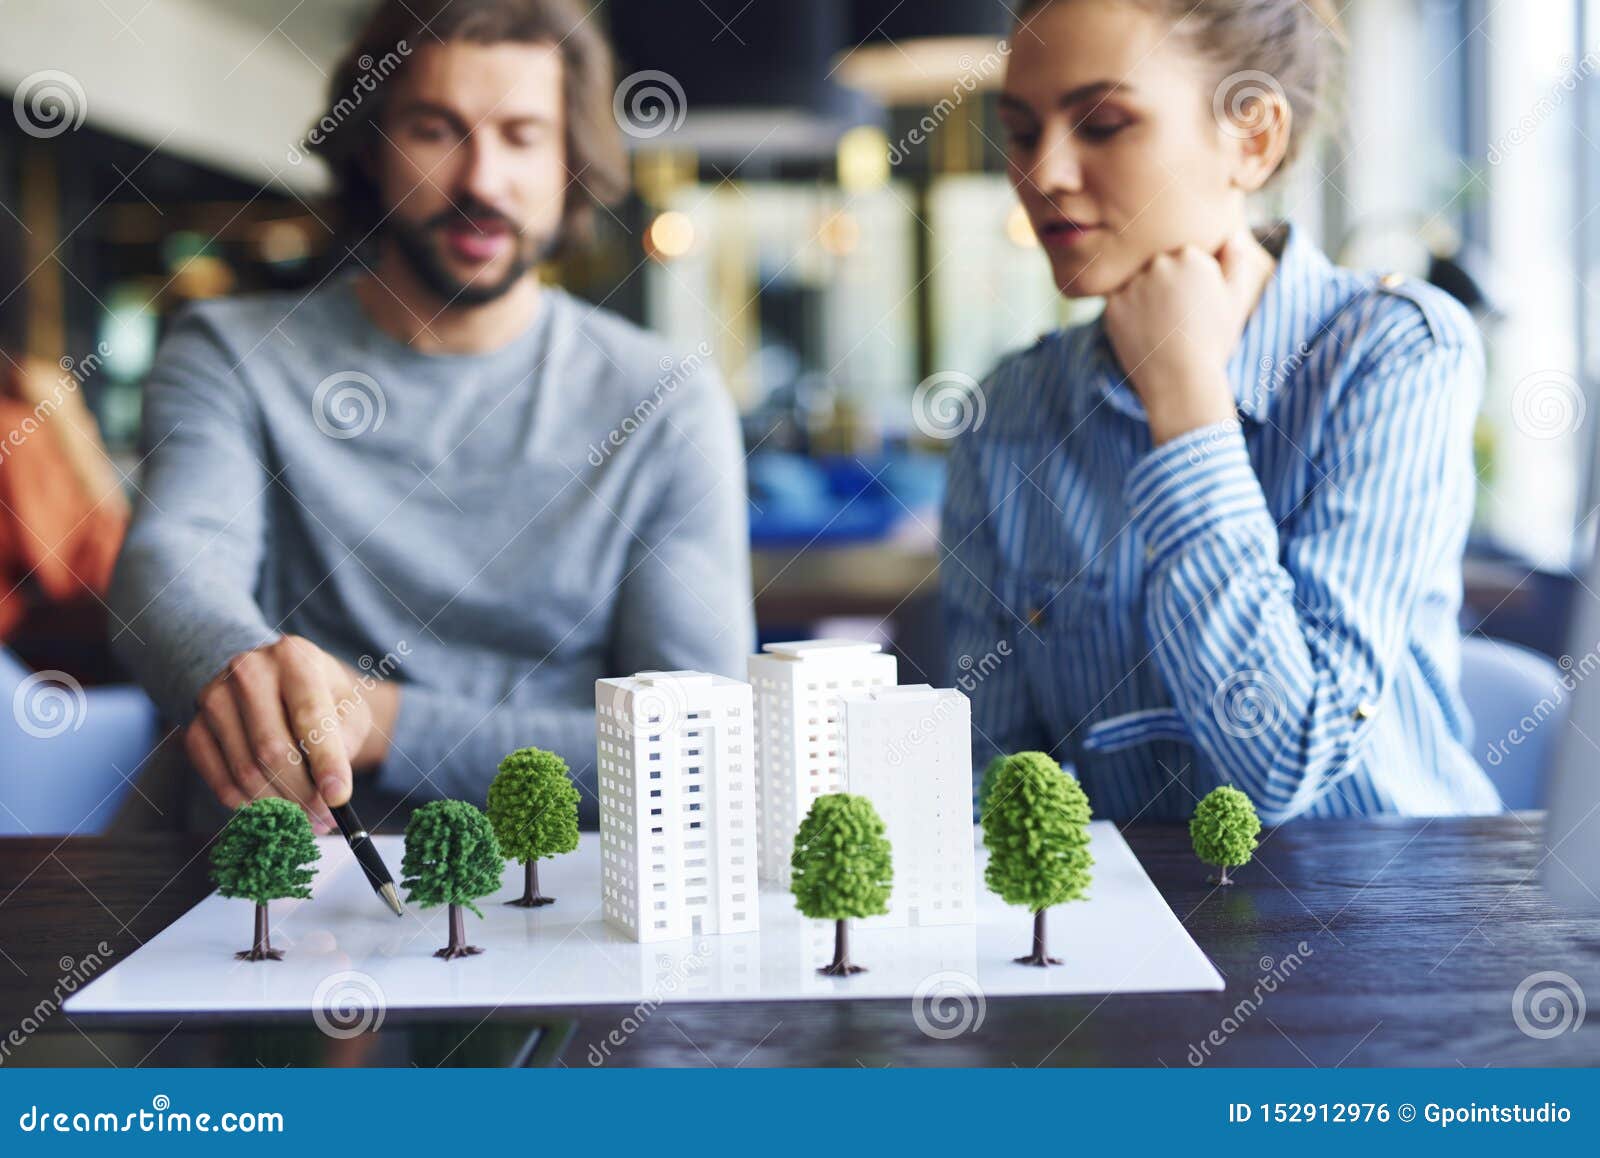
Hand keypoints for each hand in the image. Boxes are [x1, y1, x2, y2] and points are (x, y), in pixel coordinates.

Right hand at [185, 636, 399, 828]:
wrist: (273, 681)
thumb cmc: (320, 695)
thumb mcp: (348, 704)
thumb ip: (345, 738)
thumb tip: (329, 788)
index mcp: (293, 656)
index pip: (309, 715)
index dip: (326, 761)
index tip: (338, 797)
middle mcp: (247, 671)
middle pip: (271, 749)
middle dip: (302, 793)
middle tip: (323, 817)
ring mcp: (214, 698)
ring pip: (245, 770)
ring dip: (278, 805)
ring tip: (304, 816)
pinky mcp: (194, 728)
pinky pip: (220, 781)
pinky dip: (248, 804)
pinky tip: (271, 806)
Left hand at [1101, 229, 1273, 444]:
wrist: (1182, 380)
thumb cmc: (1213, 342)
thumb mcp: (1233, 302)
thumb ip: (1234, 264)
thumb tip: (1233, 237)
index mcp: (1192, 255)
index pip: (1181, 257)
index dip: (1186, 283)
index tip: (1191, 306)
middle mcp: (1159, 262)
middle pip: (1155, 267)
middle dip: (1161, 288)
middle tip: (1173, 320)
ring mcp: (1133, 283)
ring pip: (1134, 285)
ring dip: (1141, 300)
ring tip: (1159, 329)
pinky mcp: (1112, 305)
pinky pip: (1116, 304)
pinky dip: (1125, 318)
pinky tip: (1142, 336)